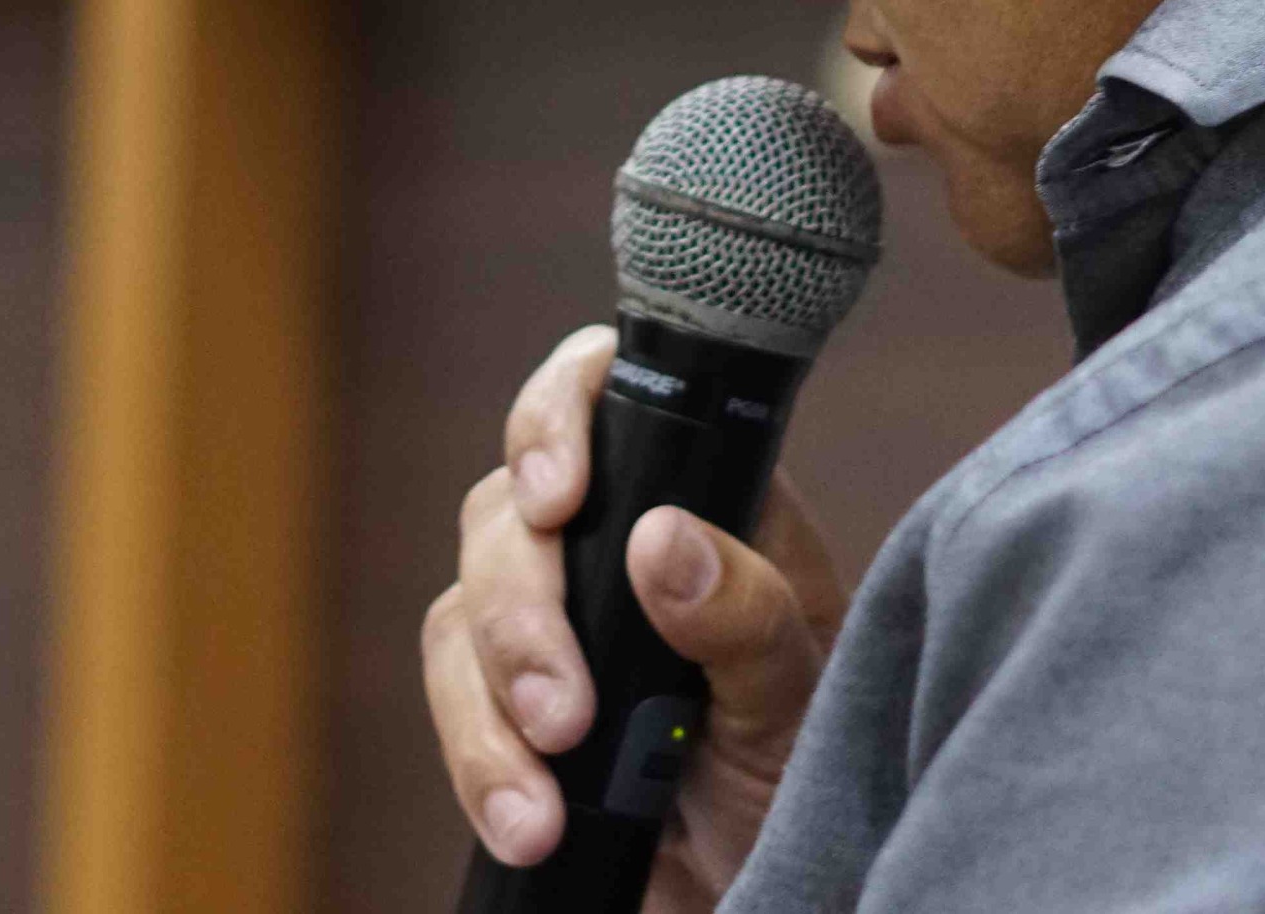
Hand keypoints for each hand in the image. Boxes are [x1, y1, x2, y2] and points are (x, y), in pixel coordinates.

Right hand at [423, 325, 846, 910]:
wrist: (768, 893)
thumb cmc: (809, 777)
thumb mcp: (800, 702)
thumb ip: (747, 620)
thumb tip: (662, 539)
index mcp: (704, 503)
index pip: (609, 399)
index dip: (557, 416)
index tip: (556, 496)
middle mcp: (615, 547)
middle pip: (508, 514)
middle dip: (520, 614)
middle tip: (564, 713)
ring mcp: (557, 624)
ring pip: (463, 609)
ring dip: (488, 706)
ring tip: (546, 794)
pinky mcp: (510, 706)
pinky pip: (454, 704)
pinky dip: (477, 767)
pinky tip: (526, 824)